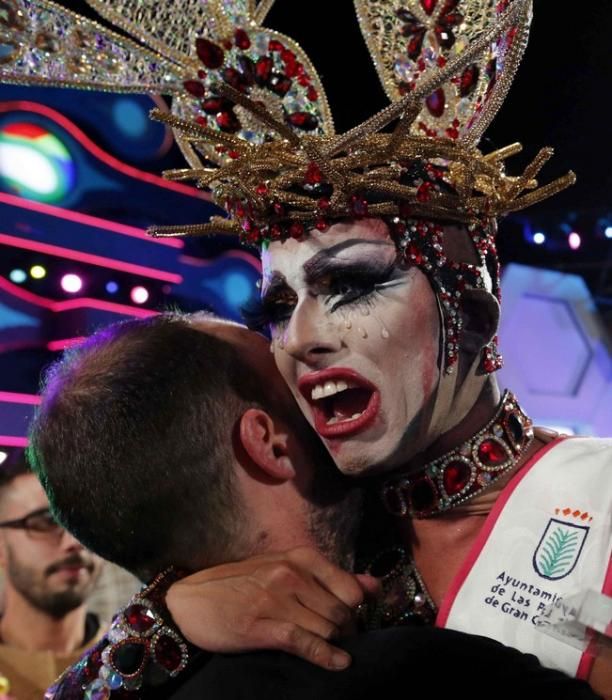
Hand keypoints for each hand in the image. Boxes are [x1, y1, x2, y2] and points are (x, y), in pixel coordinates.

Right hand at [166, 546, 379, 670]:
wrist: (191, 599)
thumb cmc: (240, 584)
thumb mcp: (284, 568)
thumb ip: (330, 577)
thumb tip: (375, 586)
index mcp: (299, 557)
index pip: (350, 587)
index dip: (357, 609)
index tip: (352, 620)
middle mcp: (291, 574)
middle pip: (342, 611)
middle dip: (347, 630)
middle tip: (341, 639)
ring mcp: (277, 599)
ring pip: (327, 627)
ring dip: (335, 643)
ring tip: (331, 648)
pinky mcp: (262, 626)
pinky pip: (305, 642)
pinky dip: (326, 656)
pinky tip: (339, 663)